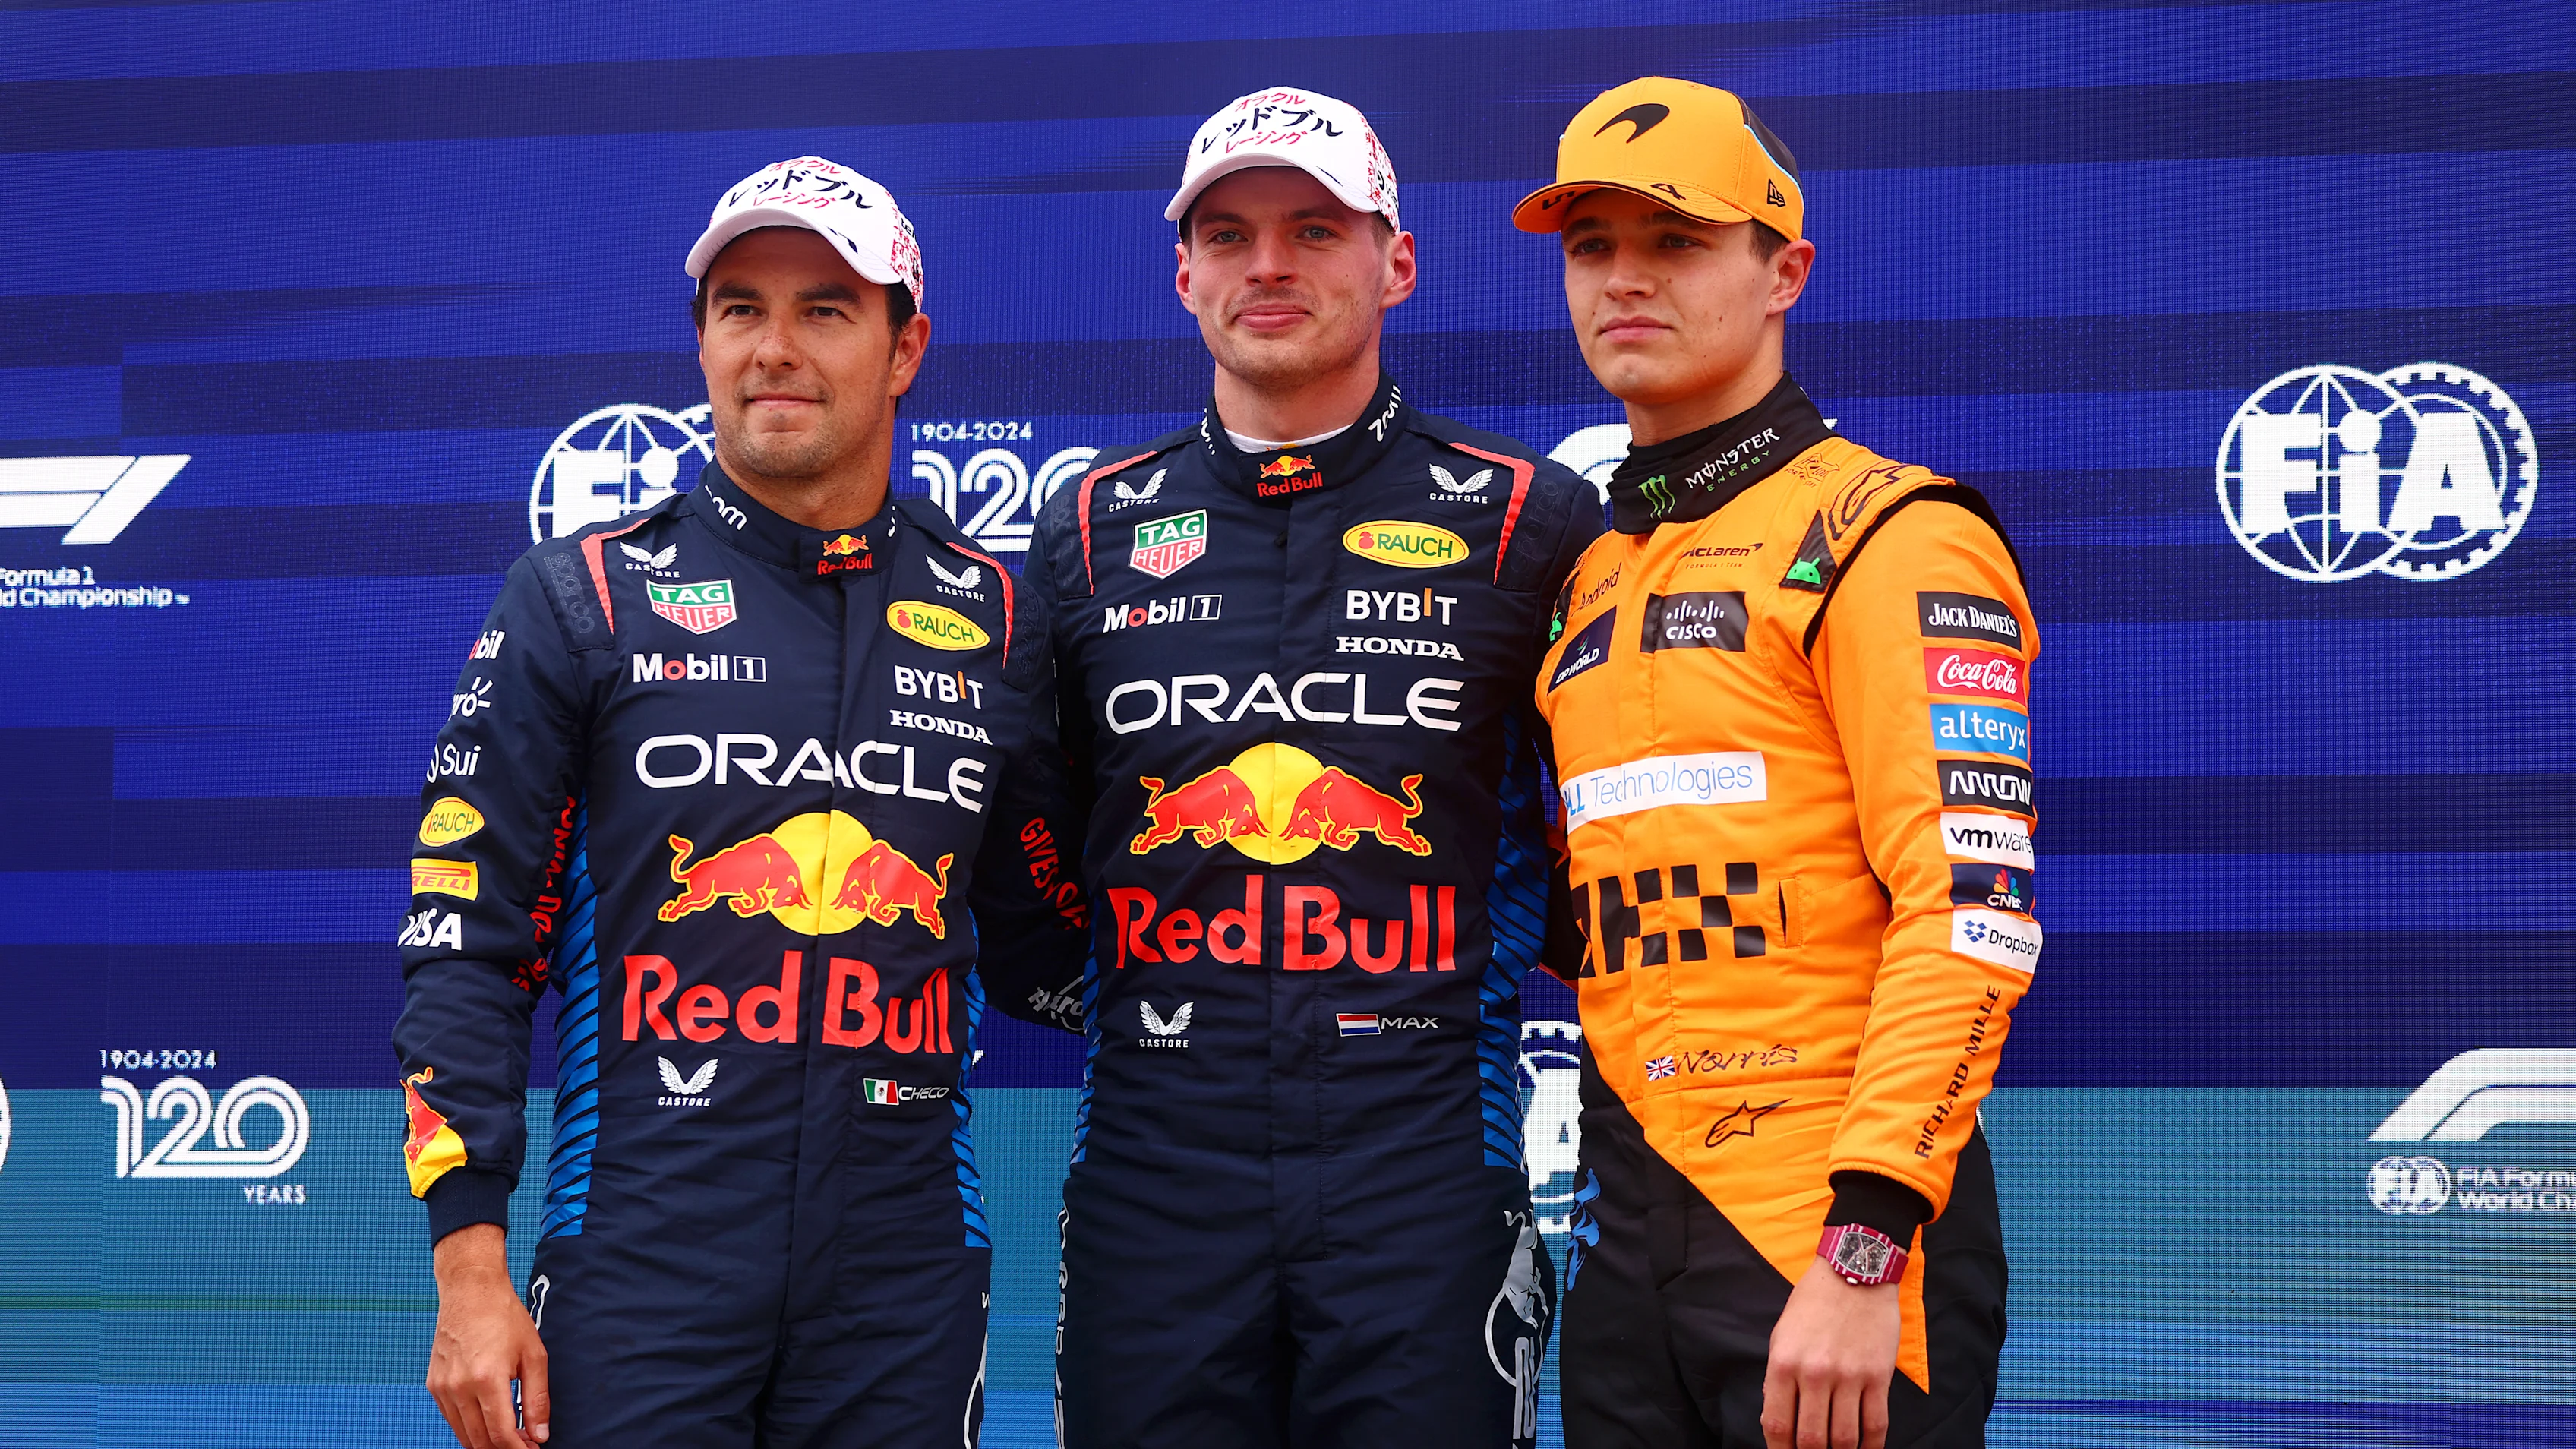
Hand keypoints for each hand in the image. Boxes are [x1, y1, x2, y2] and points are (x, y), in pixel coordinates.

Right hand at [426, 1224, 548, 1447]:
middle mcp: (459, 1387)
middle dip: (503, 1448)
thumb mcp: (534, 1356)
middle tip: (524, 1444)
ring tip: (509, 1437)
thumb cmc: (504, 1317)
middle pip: (479, 1440)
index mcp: (486, 1379)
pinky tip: (488, 1423)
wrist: (471, 1291)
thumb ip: (537, 1399)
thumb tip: (540, 1434)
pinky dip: (469, 1428)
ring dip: (485, 1443)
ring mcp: (442, 1387)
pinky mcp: (434, 1385)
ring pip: (463, 1434)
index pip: (500, 1433)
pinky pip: (451, 1419)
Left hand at [1760, 1255, 1899, 1448]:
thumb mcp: (1782, 1336)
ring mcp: (1849, 1376)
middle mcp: (1815, 1373)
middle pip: (1812, 1439)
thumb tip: (1780, 1420)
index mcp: (1784, 1363)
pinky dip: (1871, 1446)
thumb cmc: (1813, 1304)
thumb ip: (1778, 1378)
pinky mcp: (1878, 1375)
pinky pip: (1876, 1424)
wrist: (1854, 1272)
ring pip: (1845, 1438)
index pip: (1777, 1424)